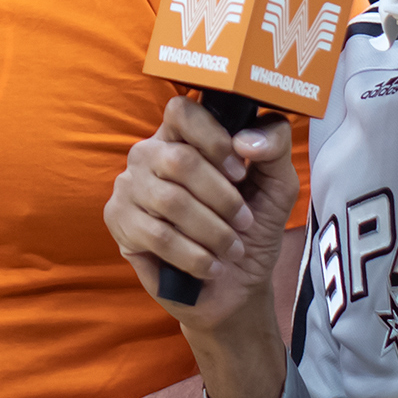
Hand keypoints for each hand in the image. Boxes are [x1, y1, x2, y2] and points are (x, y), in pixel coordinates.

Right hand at [105, 96, 299, 334]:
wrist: (236, 286)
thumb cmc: (251, 229)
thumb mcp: (277, 182)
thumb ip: (275, 144)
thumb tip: (245, 138)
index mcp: (184, 135)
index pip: (182, 110)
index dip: (213, 138)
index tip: (240, 171)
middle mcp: (150, 154)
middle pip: (179, 160)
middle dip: (222, 197)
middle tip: (244, 222)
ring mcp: (130, 186)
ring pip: (171, 201)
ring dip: (213, 231)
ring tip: (231, 249)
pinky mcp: (120, 223)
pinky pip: (158, 236)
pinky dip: (195, 256)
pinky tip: (211, 266)